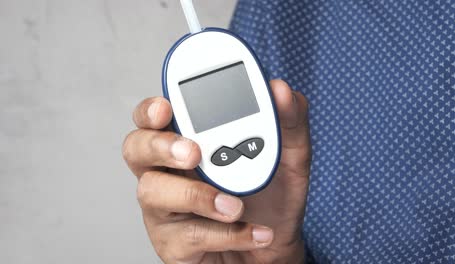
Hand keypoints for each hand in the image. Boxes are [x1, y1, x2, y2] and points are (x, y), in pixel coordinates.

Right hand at [123, 80, 310, 262]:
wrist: (276, 248)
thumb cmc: (272, 199)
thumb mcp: (290, 158)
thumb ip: (288, 123)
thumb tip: (280, 90)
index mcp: (190, 141)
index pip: (156, 117)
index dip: (151, 109)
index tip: (166, 107)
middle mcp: (170, 171)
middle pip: (136, 148)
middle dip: (159, 145)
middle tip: (193, 153)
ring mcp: (167, 208)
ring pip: (152, 192)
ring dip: (196, 196)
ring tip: (236, 206)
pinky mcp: (174, 243)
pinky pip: (189, 235)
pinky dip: (227, 234)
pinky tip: (256, 233)